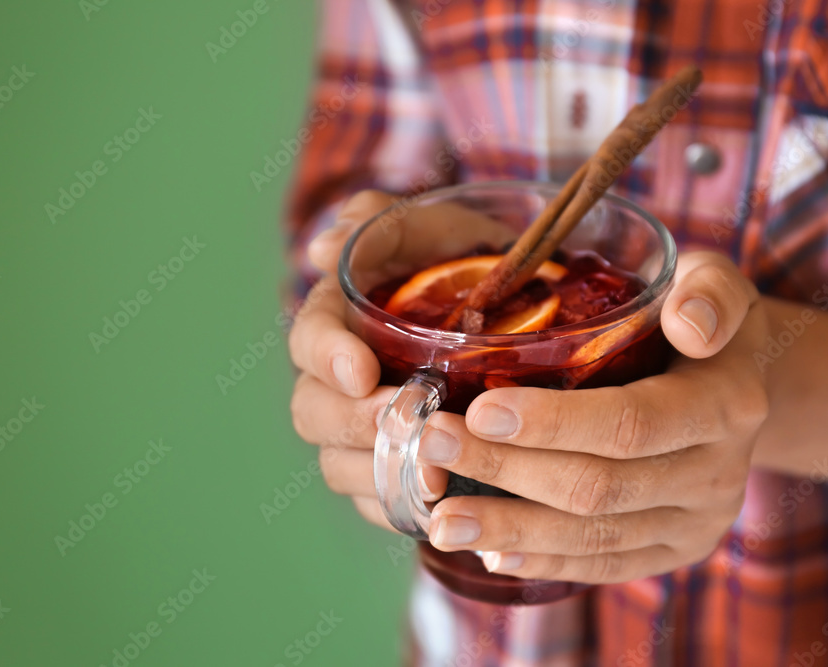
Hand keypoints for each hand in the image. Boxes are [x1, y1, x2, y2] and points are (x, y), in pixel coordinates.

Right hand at [289, 191, 515, 528]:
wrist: (519, 305)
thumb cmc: (466, 260)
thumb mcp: (433, 227)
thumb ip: (379, 225)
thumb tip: (322, 248)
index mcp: (339, 321)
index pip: (308, 341)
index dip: (326, 358)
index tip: (360, 370)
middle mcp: (341, 381)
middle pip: (313, 413)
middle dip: (352, 422)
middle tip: (404, 421)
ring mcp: (365, 430)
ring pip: (340, 465)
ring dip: (379, 471)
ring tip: (434, 472)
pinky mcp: (397, 469)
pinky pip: (380, 503)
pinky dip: (403, 506)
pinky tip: (440, 502)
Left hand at [419, 251, 769, 582]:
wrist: (739, 386)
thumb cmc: (700, 319)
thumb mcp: (713, 283)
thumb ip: (708, 292)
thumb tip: (686, 322)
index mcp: (726, 404)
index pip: (630, 424)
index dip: (554, 423)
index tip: (480, 411)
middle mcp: (718, 475)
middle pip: (597, 487)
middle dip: (505, 471)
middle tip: (432, 447)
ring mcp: (696, 523)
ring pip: (593, 537)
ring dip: (509, 529)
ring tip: (440, 520)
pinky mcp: (673, 551)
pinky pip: (604, 566)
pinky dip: (542, 562)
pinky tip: (487, 553)